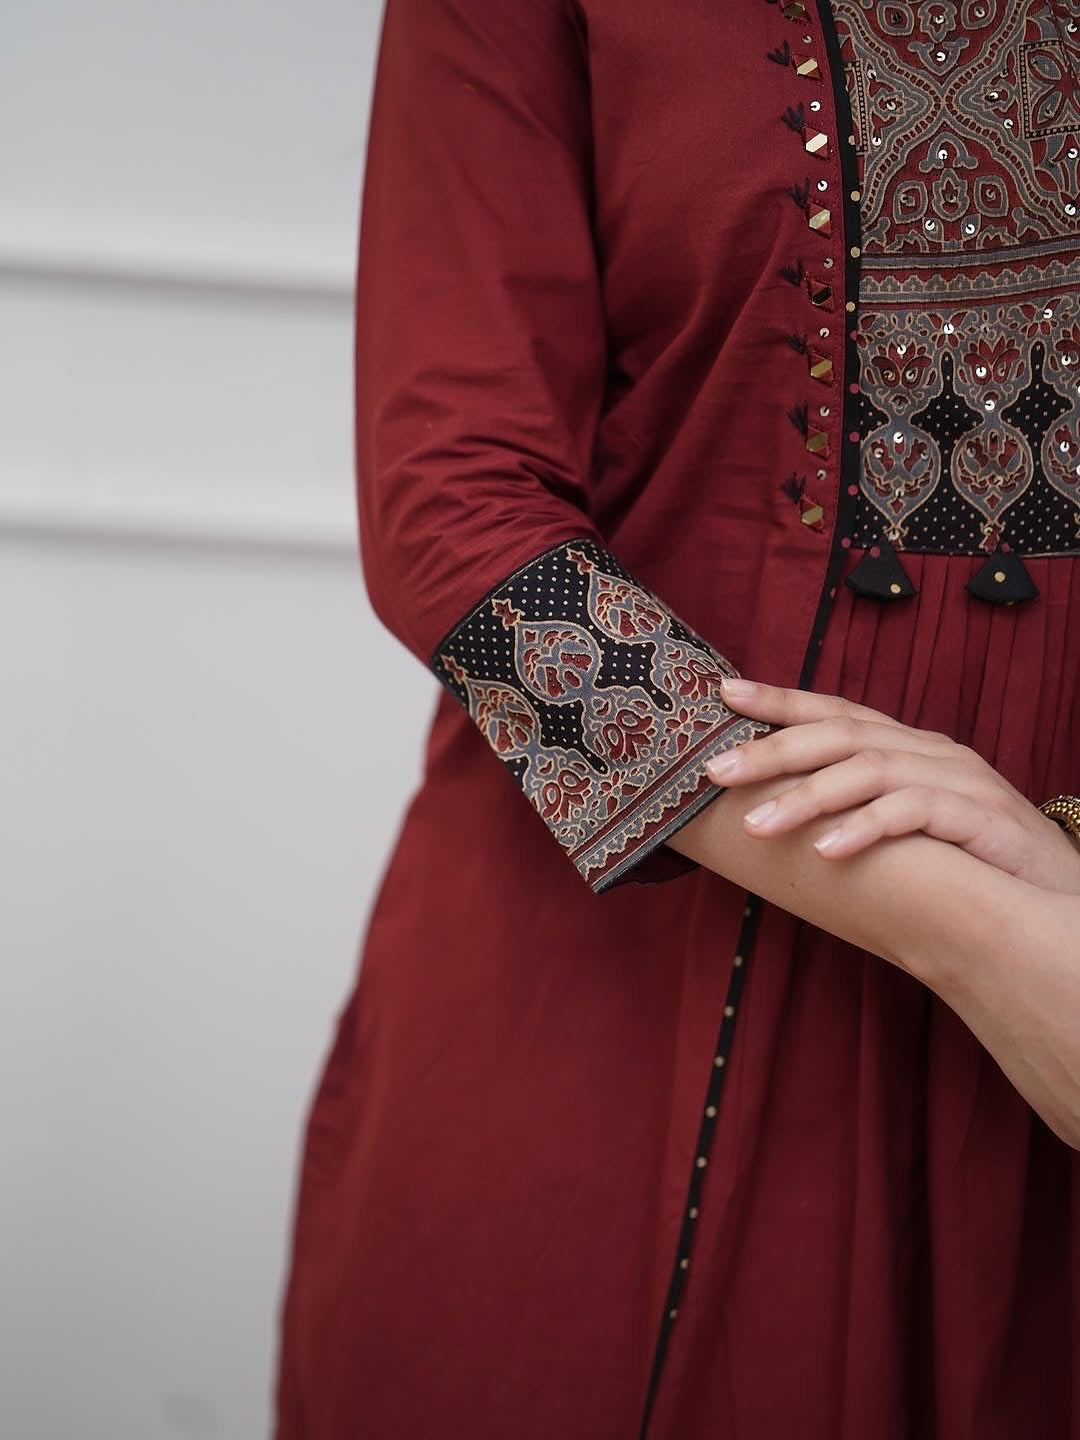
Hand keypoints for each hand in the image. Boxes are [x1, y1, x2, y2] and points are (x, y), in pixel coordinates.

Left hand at [707, 678, 1079, 896]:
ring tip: (758, 823)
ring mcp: (959, 780)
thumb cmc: (971, 860)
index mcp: (908, 746)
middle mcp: (930, 751)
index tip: (723, 694)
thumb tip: (775, 806)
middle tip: (716, 772)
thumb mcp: (909, 822)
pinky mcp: (982, 817)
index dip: (781, 700)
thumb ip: (858, 803)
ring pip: (871, 770)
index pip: (837, 711)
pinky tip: (826, 851)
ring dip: (808, 796)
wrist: (1058, 896)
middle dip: (774, 750)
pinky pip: (916, 813)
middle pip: (843, 734)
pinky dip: (867, 828)